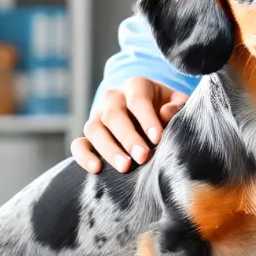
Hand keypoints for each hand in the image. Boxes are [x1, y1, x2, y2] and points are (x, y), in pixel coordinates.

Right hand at [71, 77, 188, 172]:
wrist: (150, 114)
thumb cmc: (167, 108)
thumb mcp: (177, 102)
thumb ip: (177, 106)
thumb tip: (166, 114)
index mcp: (136, 86)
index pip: (138, 100)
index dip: (147, 119)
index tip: (158, 138)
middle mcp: (112, 98)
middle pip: (114, 115)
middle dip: (129, 138)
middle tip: (143, 157)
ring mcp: (97, 116)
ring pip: (94, 129)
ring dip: (108, 149)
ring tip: (125, 167)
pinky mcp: (89, 135)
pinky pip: (78, 144)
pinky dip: (83, 156)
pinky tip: (96, 169)